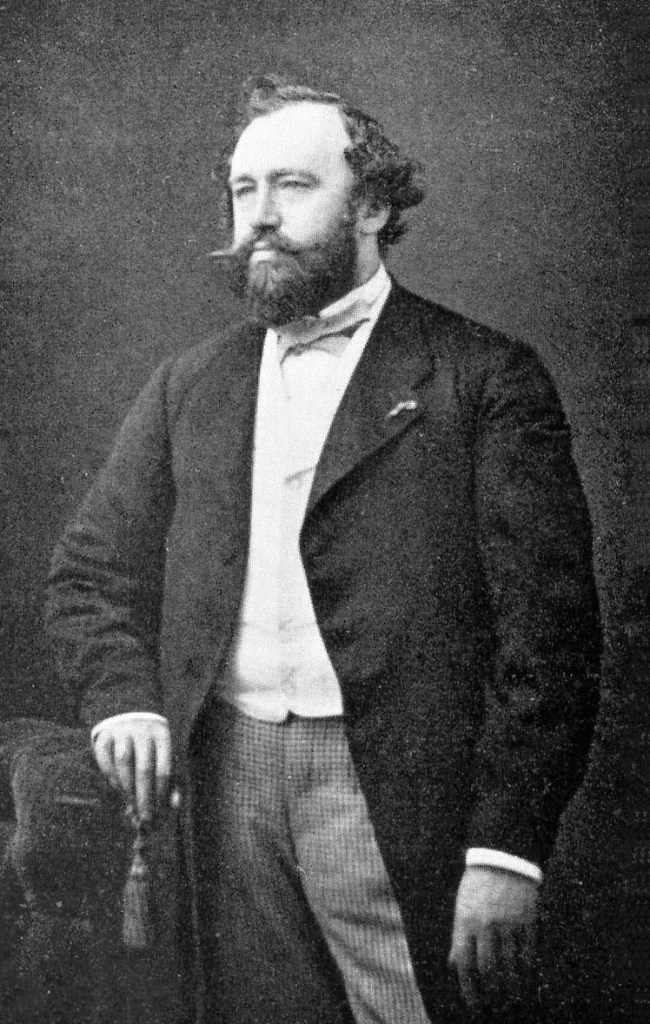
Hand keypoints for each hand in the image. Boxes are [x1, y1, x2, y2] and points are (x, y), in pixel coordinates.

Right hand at [93, 717, 171, 824]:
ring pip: (123, 762)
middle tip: (144, 820)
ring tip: (130, 806)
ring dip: (126, 788)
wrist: (129, 712)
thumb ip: (172, 779)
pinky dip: (109, 774)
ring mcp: (122, 730)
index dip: (162, 794)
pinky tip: (116, 789)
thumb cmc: (152, 743)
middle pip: (144, 769)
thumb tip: (176, 805)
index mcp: (163, 735)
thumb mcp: (166, 755)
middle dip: (144, 798)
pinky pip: (104, 757)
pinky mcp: (104, 733)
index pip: (164, 769)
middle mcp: (143, 730)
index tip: (159, 813)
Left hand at [448, 866, 538, 1011]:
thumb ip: (459, 937)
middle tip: (498, 1008)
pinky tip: (529, 983)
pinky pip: (529, 954)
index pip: (466, 966)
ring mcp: (508, 924)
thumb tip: (454, 966)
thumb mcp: (461, 907)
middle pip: (490, 970)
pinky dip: (529, 973)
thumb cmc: (477, 885)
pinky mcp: (528, 921)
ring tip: (514, 1000)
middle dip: (493, 994)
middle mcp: (486, 926)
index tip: (475, 1007)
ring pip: (511, 966)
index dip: (470, 991)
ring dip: (513, 988)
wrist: (502, 858)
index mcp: (465, 923)